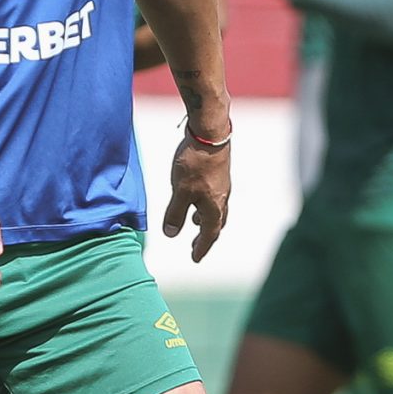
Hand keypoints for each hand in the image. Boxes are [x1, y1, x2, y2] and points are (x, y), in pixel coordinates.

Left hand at [161, 130, 231, 262]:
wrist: (210, 135)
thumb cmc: (195, 164)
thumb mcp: (180, 192)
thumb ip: (175, 214)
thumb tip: (171, 234)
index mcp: (214, 207)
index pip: (209, 234)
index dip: (202, 247)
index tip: (195, 259)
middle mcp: (221, 199)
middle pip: (215, 224)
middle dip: (205, 237)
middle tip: (195, 247)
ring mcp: (222, 186)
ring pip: (216, 209)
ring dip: (205, 220)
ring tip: (194, 224)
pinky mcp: (218, 173)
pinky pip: (213, 197)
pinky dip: (205, 205)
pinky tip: (195, 199)